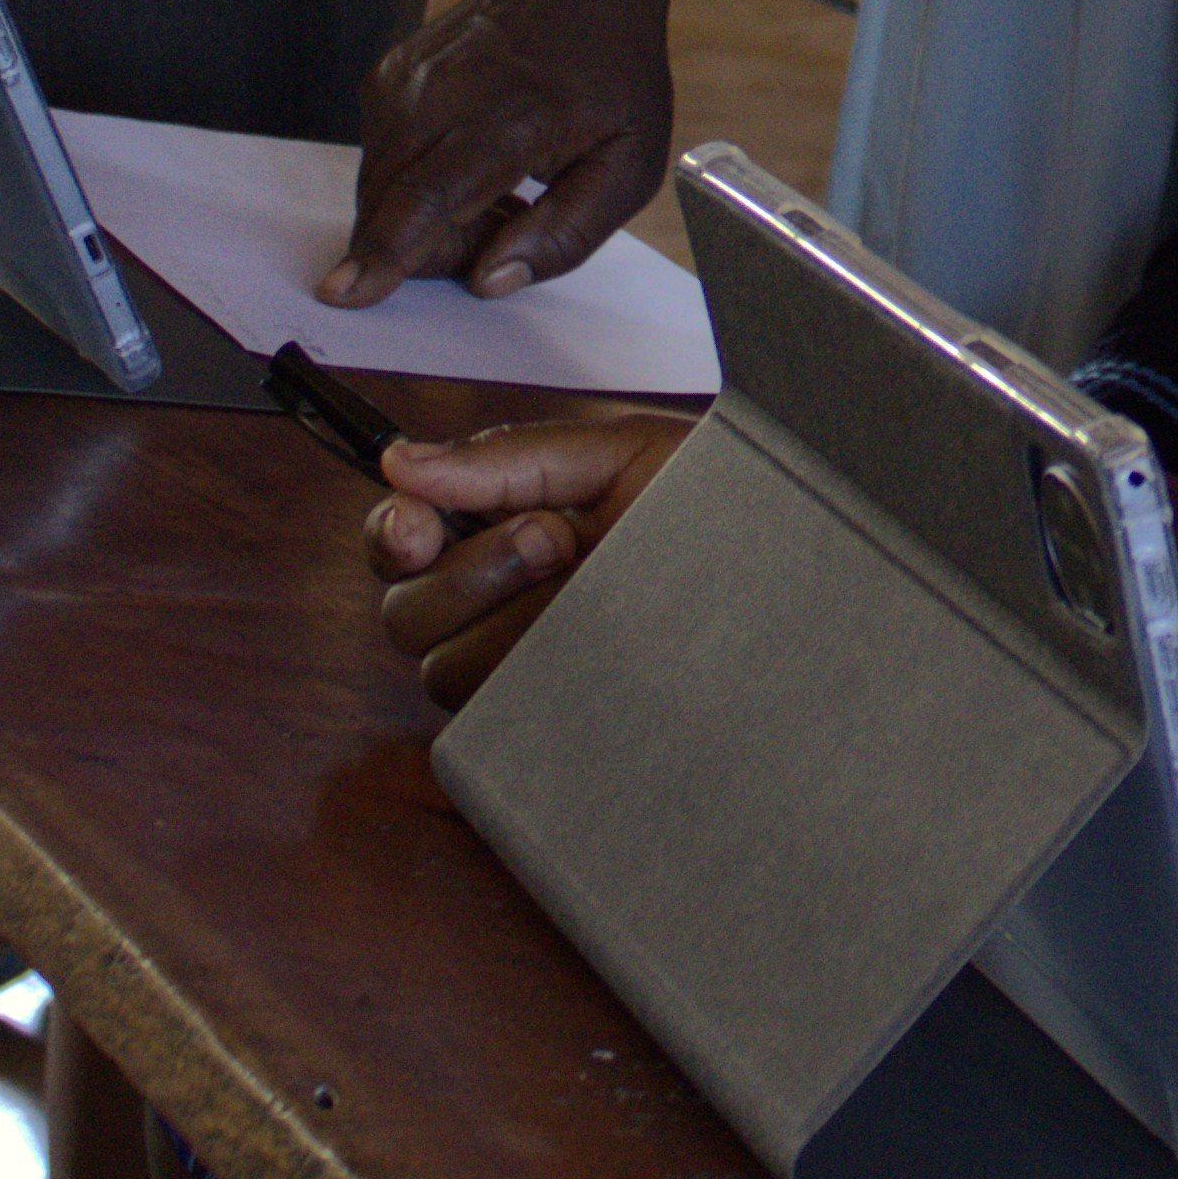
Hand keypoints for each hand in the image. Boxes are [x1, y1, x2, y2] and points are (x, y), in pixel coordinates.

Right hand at [332, 0, 673, 303]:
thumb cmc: (609, 71)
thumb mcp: (629, 164)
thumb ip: (567, 235)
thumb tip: (490, 282)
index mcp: (514, 116)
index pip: (432, 194)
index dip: (387, 250)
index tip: (343, 290)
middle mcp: (446, 92)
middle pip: (392, 206)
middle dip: (434, 249)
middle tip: (508, 218)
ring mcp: (406, 80)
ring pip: (379, 192)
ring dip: (427, 217)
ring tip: (498, 186)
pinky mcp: (386, 79)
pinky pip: (380, 165)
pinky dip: (415, 184)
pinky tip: (467, 162)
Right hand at [366, 411, 690, 703]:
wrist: (787, 563)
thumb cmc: (708, 500)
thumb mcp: (614, 455)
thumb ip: (506, 460)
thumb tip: (400, 461)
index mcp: (496, 528)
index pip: (397, 545)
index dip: (390, 534)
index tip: (417, 524)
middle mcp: (497, 605)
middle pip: (407, 616)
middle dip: (472, 570)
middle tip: (555, 535)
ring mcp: (525, 669)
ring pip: (450, 671)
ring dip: (514, 620)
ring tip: (595, 584)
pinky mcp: (559, 723)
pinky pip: (505, 722)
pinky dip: (540, 680)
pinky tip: (598, 647)